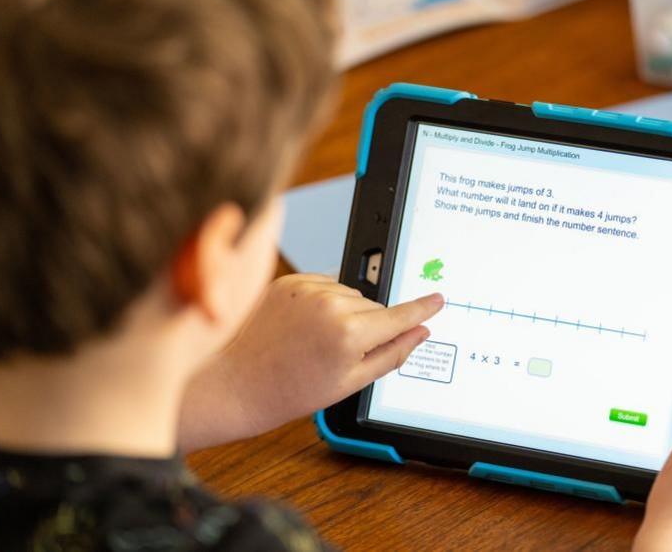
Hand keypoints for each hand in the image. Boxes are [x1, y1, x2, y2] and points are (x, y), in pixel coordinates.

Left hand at [179, 274, 442, 450]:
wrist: (234, 381)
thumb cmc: (287, 390)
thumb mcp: (349, 383)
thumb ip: (391, 355)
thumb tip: (419, 334)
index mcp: (349, 333)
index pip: (399, 315)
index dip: (421, 309)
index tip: (437, 299)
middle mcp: (331, 304)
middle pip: (374, 307)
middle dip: (369, 326)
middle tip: (342, 353)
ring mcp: (308, 289)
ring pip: (350, 295)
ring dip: (345, 312)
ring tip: (317, 341)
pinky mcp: (290, 280)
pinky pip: (324, 285)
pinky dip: (323, 301)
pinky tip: (304, 326)